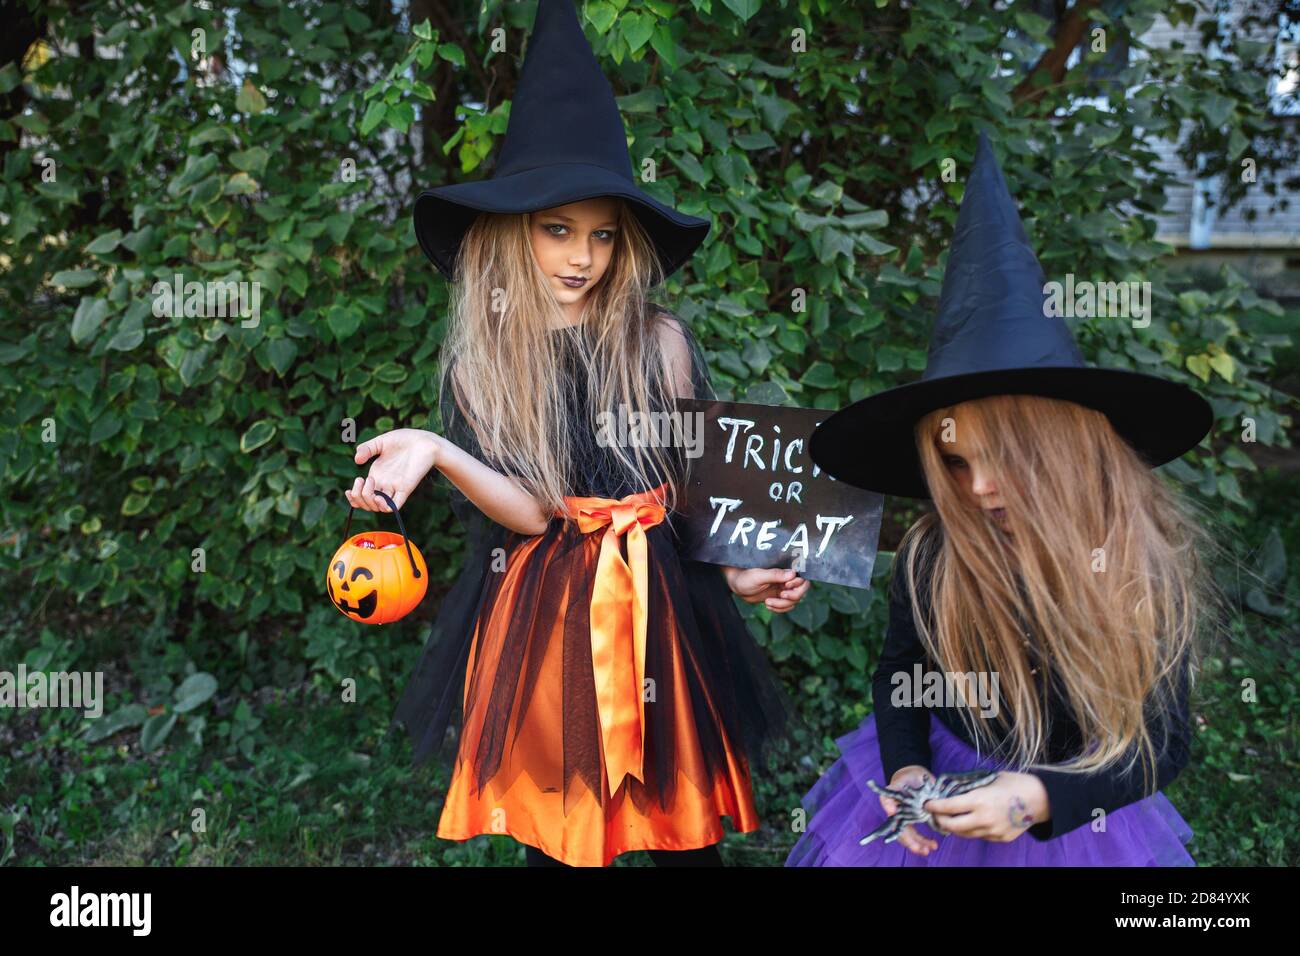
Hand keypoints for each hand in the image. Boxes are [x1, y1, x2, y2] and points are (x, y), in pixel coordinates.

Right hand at [347, 428, 439, 512]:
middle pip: (368, 504)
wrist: (424, 440)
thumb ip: (367, 449)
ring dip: (370, 502)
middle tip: (361, 479)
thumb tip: (356, 460)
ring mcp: (395, 487)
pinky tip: (379, 496)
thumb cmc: (404, 440)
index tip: (348, 490)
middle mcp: (384, 484)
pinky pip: (395, 505)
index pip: (362, 496)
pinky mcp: (406, 488)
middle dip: (359, 498)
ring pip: (379, 507)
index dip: (353, 498)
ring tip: (369, 482)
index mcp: (377, 475)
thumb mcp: (381, 442)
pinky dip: (385, 506)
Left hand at [723, 566, 809, 611]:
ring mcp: (783, 589)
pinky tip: (768, 606)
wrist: (736, 585)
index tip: (785, 586)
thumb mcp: (758, 576)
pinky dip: (779, 609)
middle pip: (801, 591)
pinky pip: (786, 606)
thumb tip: (792, 574)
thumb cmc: (745, 576)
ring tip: (767, 602)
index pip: (802, 578)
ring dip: (782, 605)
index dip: (797, 584)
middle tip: (780, 596)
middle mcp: (786, 579)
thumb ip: (775, 575)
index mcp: (784, 570)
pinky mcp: (778, 597)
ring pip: (794, 601)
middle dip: (792, 596)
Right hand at [880, 766, 937, 856]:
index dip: (907, 840)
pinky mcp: (924, 817)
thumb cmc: (903, 779)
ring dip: (922, 844)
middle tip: (925, 850)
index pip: (899, 831)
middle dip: (915, 845)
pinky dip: (928, 838)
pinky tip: (934, 842)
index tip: (916, 846)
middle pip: (907, 836)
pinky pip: (925, 830)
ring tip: (932, 847)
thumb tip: (890, 812)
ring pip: (915, 836)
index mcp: (896, 813)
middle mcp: (904, 818)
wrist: (915, 774)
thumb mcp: (895, 786)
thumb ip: (889, 797)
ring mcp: (913, 818)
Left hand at [924, 771, 1047, 842]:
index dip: (935, 806)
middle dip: (940, 821)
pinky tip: (971, 822)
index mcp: (980, 801)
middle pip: (953, 826)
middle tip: (936, 816)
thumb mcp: (990, 779)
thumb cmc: (1015, 783)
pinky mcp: (1001, 838)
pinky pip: (980, 836)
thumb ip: (971, 787)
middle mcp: (984, 819)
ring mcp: (993, 831)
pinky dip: (973, 830)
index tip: (927, 804)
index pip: (949, 807)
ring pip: (966, 834)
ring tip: (950, 820)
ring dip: (955, 828)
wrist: (1041, 799)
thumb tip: (952, 788)